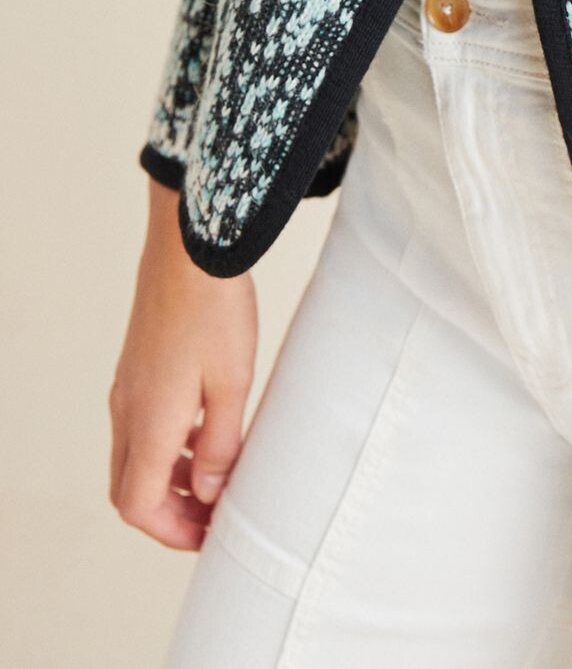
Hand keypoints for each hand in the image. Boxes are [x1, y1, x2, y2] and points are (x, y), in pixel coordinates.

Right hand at [109, 181, 257, 549]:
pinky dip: (168, 446)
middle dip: (170, 512)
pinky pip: (141, 426)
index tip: (209, 534)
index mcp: (149, 422)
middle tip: (213, 515)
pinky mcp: (138, 367)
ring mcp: (128, 387)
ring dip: (169, 479)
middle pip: (130, 488)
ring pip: (135, 457)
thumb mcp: (233, 383)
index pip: (138, 505)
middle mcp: (128, 410)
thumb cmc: (216, 309)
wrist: (190, 246)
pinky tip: (206, 430)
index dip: (172, 531)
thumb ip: (221, 445)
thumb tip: (210, 494)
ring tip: (218, 476)